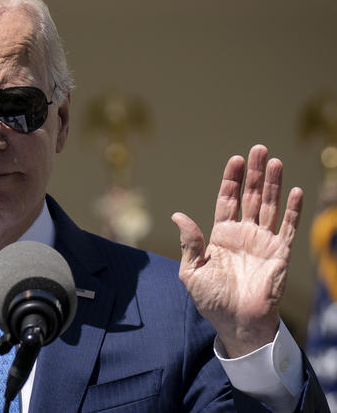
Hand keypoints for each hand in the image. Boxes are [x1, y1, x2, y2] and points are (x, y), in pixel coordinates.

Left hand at [172, 144, 301, 357]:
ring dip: (272, 184)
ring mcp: (263, 242)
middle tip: (258, 149)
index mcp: (221, 235)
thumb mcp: (192, 271)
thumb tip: (178, 215)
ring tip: (274, 161)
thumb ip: (189, 242)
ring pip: (269, 205)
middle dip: (253, 173)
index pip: (227, 200)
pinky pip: (287, 227)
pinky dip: (292, 210)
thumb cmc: (212, 300)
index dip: (231, 179)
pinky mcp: (280, 253)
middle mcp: (243, 234)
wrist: (237, 323)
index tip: (235, 159)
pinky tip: (293, 191)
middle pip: (249, 196)